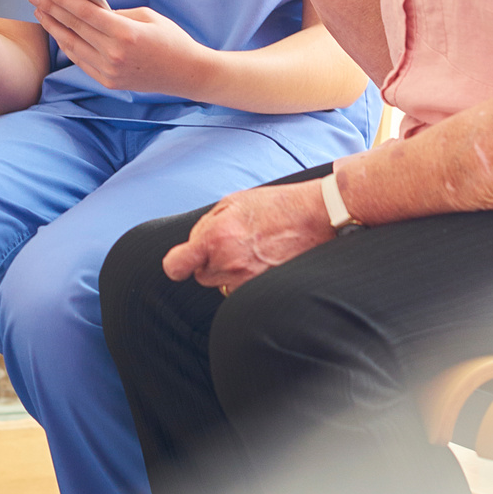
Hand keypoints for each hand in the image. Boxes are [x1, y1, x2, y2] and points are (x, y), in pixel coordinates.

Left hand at [29, 0, 215, 97]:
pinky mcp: (108, 81)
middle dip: (52, 10)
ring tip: (40, 13)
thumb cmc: (171, 39)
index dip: (63, 0)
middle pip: (74, 28)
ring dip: (54, 28)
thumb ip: (116, 13)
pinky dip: (67, 46)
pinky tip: (58, 33)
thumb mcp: (147, 16)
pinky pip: (81, 61)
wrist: (186, 73)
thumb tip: (89, 9)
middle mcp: (114, 54)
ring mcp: (109, 71)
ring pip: (72, 46)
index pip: (86, 14)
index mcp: (126, 34)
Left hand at [163, 180, 334, 291]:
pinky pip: (245, 291)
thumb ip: (206, 225)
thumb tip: (193, 245)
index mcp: (216, 236)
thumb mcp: (233, 202)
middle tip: (234, 243)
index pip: (177, 266)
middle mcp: (229, 261)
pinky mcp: (264, 288)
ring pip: (224, 286)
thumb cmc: (276, 205)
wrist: (316, 216)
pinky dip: (250, 280)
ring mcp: (247, 279)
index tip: (182, 262)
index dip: (178, 265)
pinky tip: (265, 261)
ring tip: (253, 251)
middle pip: (202, 276)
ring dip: (231, 273)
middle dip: (212, 262)